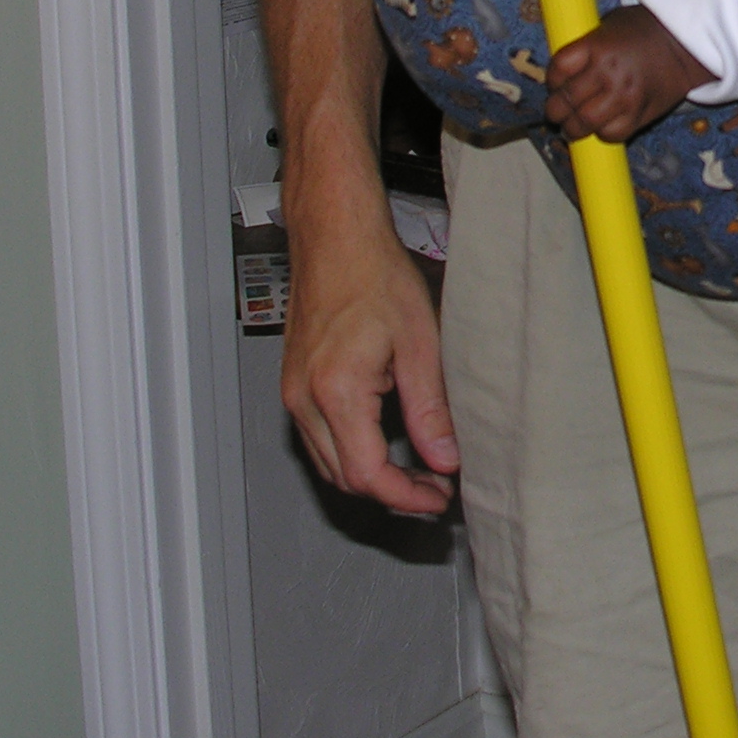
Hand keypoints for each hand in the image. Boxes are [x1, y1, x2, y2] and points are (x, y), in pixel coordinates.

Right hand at [281, 192, 457, 515]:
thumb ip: (430, 409)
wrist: (335, 237)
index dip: (406, 498)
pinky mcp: (293, 385)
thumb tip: (445, 460)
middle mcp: (304, 398)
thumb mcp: (419, 343)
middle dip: (393, 493)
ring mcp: (292, 393)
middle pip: (345, 478)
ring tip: (419, 471)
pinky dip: (352, 454)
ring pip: (329, 464)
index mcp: (335, 390)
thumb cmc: (372, 273)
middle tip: (437, 488)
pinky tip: (387, 442)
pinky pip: (319, 440)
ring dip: (372, 476)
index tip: (438, 500)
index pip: (367, 474)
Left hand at [546, 6, 707, 142]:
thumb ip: (587, 44)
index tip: (554, 84)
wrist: (685, 44)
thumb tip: (565, 67)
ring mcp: (623, 96)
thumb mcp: (610, 24)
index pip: (558, 69)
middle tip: (556, 112)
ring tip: (573, 127)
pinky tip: (602, 127)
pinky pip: (612, 134)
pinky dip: (603, 134)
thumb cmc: (645, 29)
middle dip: (555, 110)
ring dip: (573, 128)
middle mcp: (606, 73)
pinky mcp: (639, 114)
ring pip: (585, 123)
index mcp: (595, 46)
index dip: (552, 80)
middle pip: (566, 100)